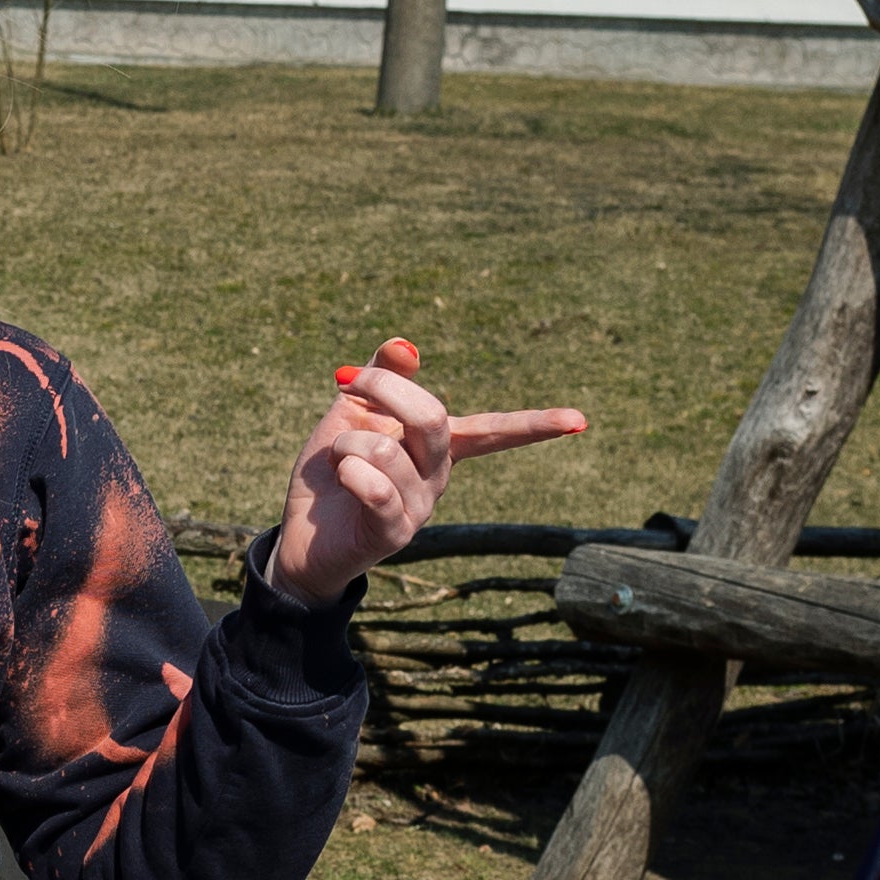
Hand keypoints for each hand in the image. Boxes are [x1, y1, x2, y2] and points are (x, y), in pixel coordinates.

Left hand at [276, 338, 587, 605]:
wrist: (299, 535)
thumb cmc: (331, 473)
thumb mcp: (351, 414)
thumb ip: (380, 378)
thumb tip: (405, 344)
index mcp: (438, 447)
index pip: (495, 431)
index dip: (536, 424)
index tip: (580, 420)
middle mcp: (439, 477)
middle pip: (434, 418)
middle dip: (387, 391)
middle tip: (350, 385)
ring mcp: (422, 508)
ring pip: (390, 450)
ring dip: (348, 442)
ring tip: (338, 459)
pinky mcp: (396, 533)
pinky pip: (377, 488)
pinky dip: (349, 471)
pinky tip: (341, 479)